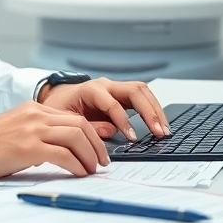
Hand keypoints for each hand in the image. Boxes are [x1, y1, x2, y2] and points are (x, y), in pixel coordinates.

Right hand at [0, 101, 108, 180]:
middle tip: (102, 162)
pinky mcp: (26, 147)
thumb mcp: (14, 131)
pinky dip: (77, 165)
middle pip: (80, 124)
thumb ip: (36, 135)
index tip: (98, 150)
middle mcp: (35, 115)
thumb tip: (59, 152)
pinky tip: (79, 173)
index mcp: (33, 110)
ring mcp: (31, 129)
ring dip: (90, 155)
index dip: (92, 135)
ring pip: (76, 136)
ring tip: (93, 170)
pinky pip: (63, 154)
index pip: (74, 118)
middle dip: (97, 145)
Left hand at [39, 78, 169, 141]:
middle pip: (135, 91)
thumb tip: (111, 131)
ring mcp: (116, 88)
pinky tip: (160, 123)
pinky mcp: (122, 95)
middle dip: (149, 112)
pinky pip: (142, 97)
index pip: (113, 103)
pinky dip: (153, 109)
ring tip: (164, 130)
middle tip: (158, 132)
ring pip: (143, 92)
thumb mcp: (65, 119)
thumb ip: (88, 126)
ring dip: (156, 110)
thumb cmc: (60, 108)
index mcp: (91, 89)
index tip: (133, 138)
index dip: (124, 121)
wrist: (58, 97)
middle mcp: (107, 85)